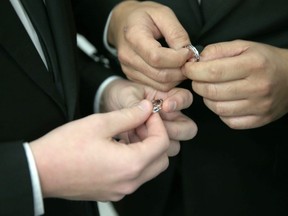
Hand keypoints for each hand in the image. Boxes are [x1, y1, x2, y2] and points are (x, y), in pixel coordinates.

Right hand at [30, 100, 169, 201]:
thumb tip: (146, 109)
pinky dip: (135, 159)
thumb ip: (130, 115)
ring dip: (145, 148)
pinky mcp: (112, 191)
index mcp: (131, 165)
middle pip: (161, 159)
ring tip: (128, 132)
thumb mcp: (100, 123)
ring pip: (149, 168)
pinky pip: (134, 176)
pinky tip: (119, 145)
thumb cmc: (65, 148)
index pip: (162, 143)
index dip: (158, 124)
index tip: (148, 113)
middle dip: (155, 137)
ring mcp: (121, 190)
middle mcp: (130, 182)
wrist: (40, 170)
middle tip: (140, 123)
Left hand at [101, 78, 197, 155]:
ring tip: (136, 132)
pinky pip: (158, 155)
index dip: (180, 102)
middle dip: (172, 129)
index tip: (166, 106)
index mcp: (168, 98)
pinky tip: (130, 141)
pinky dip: (145, 150)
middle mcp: (170, 118)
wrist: (109, 105)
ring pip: (174, 145)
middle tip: (151, 125)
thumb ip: (136, 104)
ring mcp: (163, 133)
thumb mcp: (126, 94)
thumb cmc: (122, 95)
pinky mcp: (152, 146)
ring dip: (156, 141)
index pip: (186, 98)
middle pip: (188, 129)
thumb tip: (145, 110)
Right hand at [109, 1, 194, 90]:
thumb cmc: (143, 16)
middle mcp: (128, 56)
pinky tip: (173, 68)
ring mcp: (128, 69)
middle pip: (160, 75)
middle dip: (181, 70)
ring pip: (160, 84)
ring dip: (177, 77)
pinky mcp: (132, 76)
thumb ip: (176, 33)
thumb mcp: (162, 14)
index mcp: (133, 36)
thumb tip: (188, 53)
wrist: (124, 22)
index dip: (177, 58)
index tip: (188, 52)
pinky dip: (170, 81)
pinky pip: (156, 86)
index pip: (157, 57)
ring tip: (182, 64)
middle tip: (190, 60)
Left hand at [183, 40, 287, 128]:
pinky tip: (223, 101)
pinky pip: (229, 121)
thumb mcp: (243, 46)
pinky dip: (220, 111)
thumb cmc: (264, 60)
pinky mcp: (259, 120)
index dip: (193, 71)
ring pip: (217, 108)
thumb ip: (218, 50)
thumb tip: (196, 60)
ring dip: (207, 98)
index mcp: (253, 65)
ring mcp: (259, 107)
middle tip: (197, 79)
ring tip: (211, 89)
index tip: (188, 68)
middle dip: (197, 84)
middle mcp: (257, 87)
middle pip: (212, 91)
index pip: (213, 71)